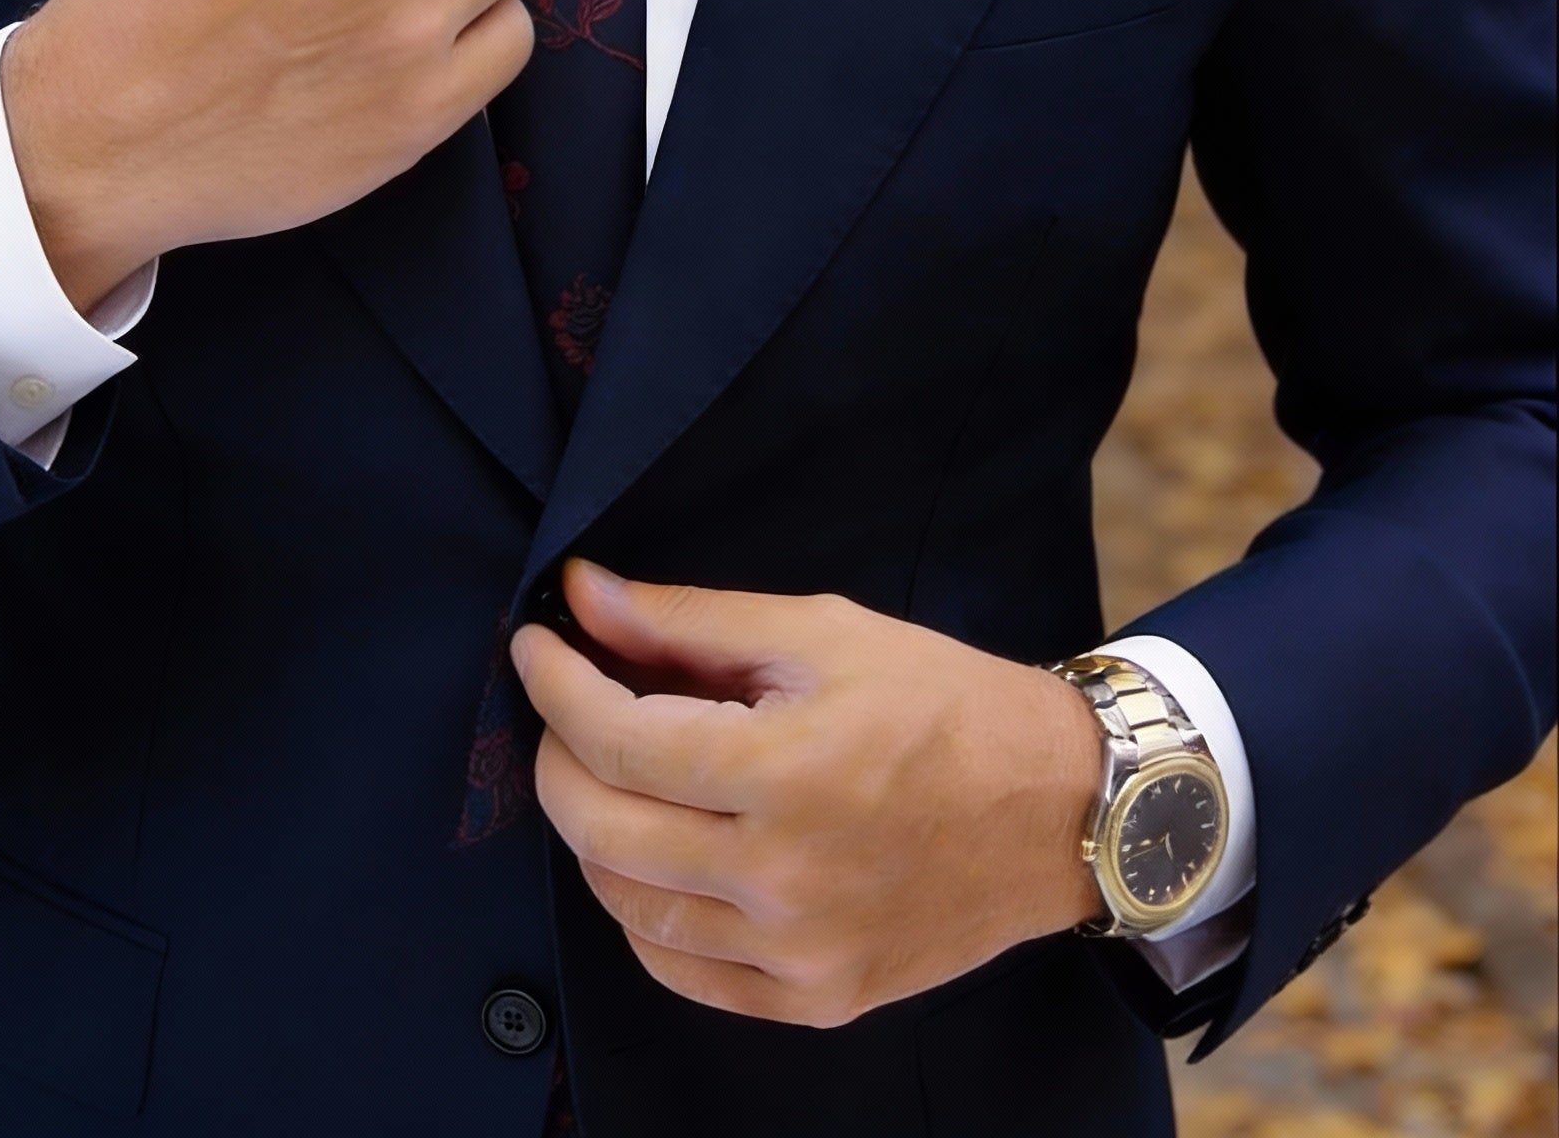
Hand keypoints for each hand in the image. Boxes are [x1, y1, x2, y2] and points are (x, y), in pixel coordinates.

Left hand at [511, 559, 1105, 1028]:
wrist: (1060, 810)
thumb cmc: (944, 704)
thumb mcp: (821, 632)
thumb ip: (689, 620)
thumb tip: (582, 595)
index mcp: (788, 772)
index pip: (616, 739)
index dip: (554, 686)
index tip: (535, 646)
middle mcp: (785, 879)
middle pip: (601, 827)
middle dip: (556, 756)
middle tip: (566, 706)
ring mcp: (798, 954)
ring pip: (626, 904)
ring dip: (593, 830)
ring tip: (611, 772)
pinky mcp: (815, 1000)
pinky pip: (680, 969)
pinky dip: (642, 909)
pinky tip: (658, 851)